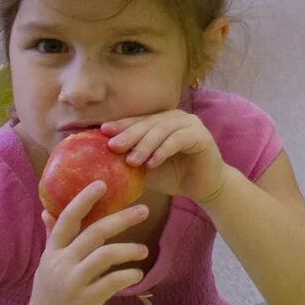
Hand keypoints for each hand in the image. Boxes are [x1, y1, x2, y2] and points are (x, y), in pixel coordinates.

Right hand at [18, 181, 148, 304]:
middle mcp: (60, 264)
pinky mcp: (83, 302)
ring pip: (105, 255)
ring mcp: (71, 283)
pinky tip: (136, 275)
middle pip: (94, 232)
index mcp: (52, 253)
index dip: (84, 200)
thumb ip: (52, 239)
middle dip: (121, 218)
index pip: (67, 219)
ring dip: (129, 249)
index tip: (102, 183)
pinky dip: (128, 275)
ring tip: (143, 251)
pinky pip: (111, 282)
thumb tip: (46, 211)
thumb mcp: (46, 267)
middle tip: (143, 210)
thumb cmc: (47, 300)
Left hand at [103, 108, 230, 204]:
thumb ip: (130, 159)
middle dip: (129, 134)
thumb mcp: (145, 167)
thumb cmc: (172, 176)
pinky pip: (179, 139)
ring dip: (145, 145)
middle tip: (113, 147)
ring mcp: (191, 124)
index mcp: (161, 121)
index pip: (138, 120)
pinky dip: (164, 150)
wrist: (203, 187)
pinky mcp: (202, 136)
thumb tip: (101, 160)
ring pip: (162, 129)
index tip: (102, 132)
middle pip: (149, 123)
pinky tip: (152, 163)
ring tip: (131, 161)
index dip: (121, 125)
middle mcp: (176, 118)